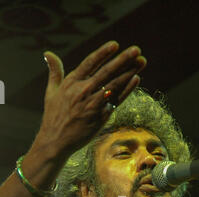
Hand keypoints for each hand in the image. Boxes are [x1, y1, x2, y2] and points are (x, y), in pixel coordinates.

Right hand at [35, 41, 145, 157]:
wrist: (56, 141)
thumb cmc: (53, 117)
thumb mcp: (51, 92)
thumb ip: (54, 72)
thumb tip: (48, 53)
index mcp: (71, 82)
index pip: (90, 63)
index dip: (103, 53)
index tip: (115, 45)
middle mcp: (83, 91)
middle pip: (107, 71)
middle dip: (123, 60)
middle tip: (137, 50)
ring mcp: (93, 104)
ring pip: (115, 84)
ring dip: (130, 72)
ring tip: (142, 62)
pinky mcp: (101, 117)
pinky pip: (117, 101)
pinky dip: (127, 89)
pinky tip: (136, 79)